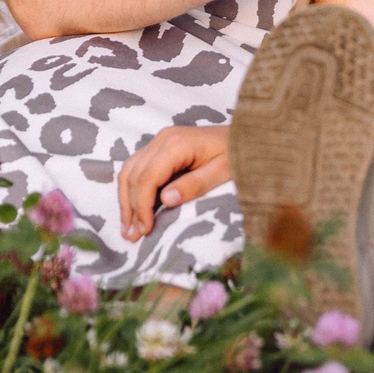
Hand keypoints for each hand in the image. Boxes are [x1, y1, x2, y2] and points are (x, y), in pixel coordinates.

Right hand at [117, 125, 232, 241]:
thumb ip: (194, 185)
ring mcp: (160, 141)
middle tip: (131, 237)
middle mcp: (163, 139)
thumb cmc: (238, 154)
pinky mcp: (161, 147)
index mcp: (176, 144)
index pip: (147, 178)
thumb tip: (165, 200)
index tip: (144, 231)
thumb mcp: (222, 172)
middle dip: (130, 208)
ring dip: (126, 200)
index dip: (142, 206)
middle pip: (134, 175)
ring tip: (127, 228)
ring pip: (129, 170)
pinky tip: (133, 210)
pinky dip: (132, 189)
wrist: (247, 135)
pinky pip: (137, 167)